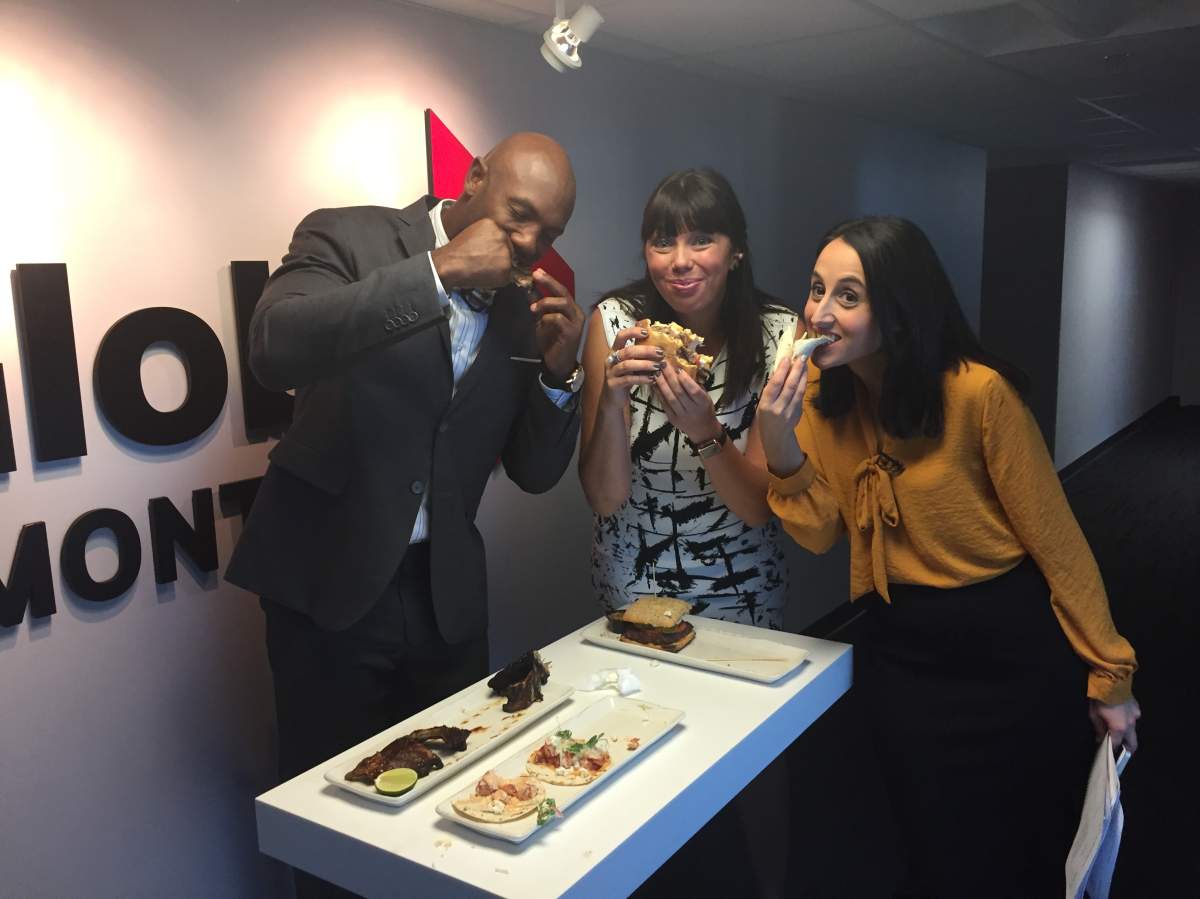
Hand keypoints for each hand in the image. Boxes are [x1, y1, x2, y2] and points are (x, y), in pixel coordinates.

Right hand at [430, 217, 512, 288]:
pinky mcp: (506, 269)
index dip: (495, 248)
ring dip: (499, 269)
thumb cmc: (457, 252)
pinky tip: (484, 274)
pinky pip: (507, 277)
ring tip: (482, 267)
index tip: (485, 252)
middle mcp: (502, 236)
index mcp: (494, 225)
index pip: (504, 238)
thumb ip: (490, 236)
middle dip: (499, 258)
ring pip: (509, 263)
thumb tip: (501, 244)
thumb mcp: (474, 233)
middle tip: (483, 261)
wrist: (449, 265)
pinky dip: (498, 280)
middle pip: (509, 250)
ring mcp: (506, 253)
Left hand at [528, 269, 584, 380]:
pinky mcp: (572, 333)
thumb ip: (539, 306)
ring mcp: (576, 323)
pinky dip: (548, 317)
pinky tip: (541, 322)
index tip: (537, 271)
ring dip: (546, 302)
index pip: (561, 290)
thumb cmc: (551, 342)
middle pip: (564, 292)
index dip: (550, 280)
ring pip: (563, 303)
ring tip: (533, 307)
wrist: (557, 364)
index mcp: (570, 309)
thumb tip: (529, 289)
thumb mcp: (541, 321)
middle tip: (536, 275)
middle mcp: (576, 313)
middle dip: (549, 282)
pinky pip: (559, 318)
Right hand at [602, 324, 661, 401]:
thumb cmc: (626, 378)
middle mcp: (611, 359)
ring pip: (627, 365)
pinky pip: (628, 379)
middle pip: (627, 351)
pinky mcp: (613, 384)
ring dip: (644, 365)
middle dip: (645, 351)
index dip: (633, 332)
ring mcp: (610, 372)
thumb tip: (659, 346)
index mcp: (615, 351)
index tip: (647, 333)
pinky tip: (652, 379)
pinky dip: (641, 378)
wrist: (614, 398)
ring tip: (658, 367)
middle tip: (660, 353)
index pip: (621, 336)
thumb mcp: (632, 364)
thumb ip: (640, 355)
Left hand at [654, 363, 719, 443]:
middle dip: (670, 377)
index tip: (678, 368)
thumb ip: (696, 386)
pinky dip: (659, 393)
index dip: (685, 379)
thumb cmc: (706, 410)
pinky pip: (664, 404)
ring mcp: (681, 415)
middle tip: (663, 364)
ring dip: (662, 384)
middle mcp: (692, 409)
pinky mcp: (672, 419)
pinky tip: (655, 384)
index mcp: (703, 403)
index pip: (693, 390)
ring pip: (670, 398)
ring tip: (657, 372)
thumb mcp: (706, 397)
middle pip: (679, 392)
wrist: (703, 431)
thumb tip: (684, 369)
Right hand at [756, 355, 809, 474]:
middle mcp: (779, 408)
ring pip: (798, 390)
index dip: (781, 371)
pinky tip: (804, 375)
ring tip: (804, 363)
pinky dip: (803, 383)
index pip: (774, 385)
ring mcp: (791, 411)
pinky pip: (801, 395)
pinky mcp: (799, 412)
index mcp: (766, 405)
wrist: (777, 437)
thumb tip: (779, 370)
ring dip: (802, 375)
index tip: (786, 359)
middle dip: (796, 370)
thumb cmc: (766, 418)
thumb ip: (771, 390)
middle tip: (800, 357)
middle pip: (789, 386)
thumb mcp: (762, 404)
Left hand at [1089, 696, 1140, 753]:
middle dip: (1127, 749)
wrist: (1112, 681)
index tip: (1108, 751)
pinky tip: (1120, 716)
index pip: (1117, 744)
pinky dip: (1128, 720)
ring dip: (1127, 733)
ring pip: (1133, 730)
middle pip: (1132, 743)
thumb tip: (1099, 739)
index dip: (1112, 749)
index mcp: (1119, 728)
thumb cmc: (1100, 699)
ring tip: (1117, 729)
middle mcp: (1131, 725)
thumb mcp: (1094, 715)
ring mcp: (1136, 716)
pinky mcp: (1137, 708)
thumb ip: (1099, 729)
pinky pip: (1133, 718)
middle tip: (1119, 750)